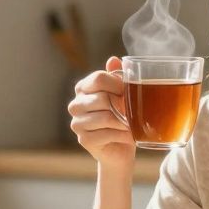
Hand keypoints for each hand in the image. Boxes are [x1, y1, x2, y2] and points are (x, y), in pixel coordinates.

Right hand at [69, 56, 133, 171]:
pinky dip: (123, 135)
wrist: (120, 148)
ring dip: (124, 122)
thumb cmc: (122, 118)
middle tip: (133, 112)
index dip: (118, 84)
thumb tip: (113, 60)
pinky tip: (128, 136)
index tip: (129, 92)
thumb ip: (117, 76)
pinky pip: (108, 133)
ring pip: (106, 117)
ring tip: (132, 125)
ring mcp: (77, 123)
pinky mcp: (84, 140)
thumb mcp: (121, 94)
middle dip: (123, 106)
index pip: (99, 78)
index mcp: (83, 88)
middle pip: (103, 98)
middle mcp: (76, 104)